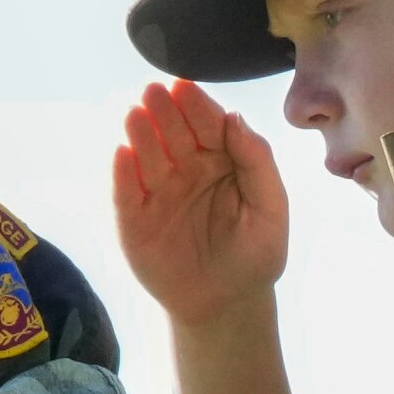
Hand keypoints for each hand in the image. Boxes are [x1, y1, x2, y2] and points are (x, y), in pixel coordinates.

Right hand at [111, 80, 292, 325]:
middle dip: (165, 111)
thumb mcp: (270, 210)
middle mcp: (186, 167)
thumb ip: (258, 163)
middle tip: (155, 92)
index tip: (185, 88)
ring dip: (141, 134)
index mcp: (222, 159)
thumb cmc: (254, 255)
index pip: (208, 125)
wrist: (227, 305)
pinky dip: (123, 174)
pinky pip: (126, 192)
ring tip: (136, 114)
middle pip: (174, 132)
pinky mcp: (134, 217)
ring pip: (147, 156)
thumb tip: (235, 117)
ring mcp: (157, 190)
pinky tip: (122, 154)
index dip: (197, 106)